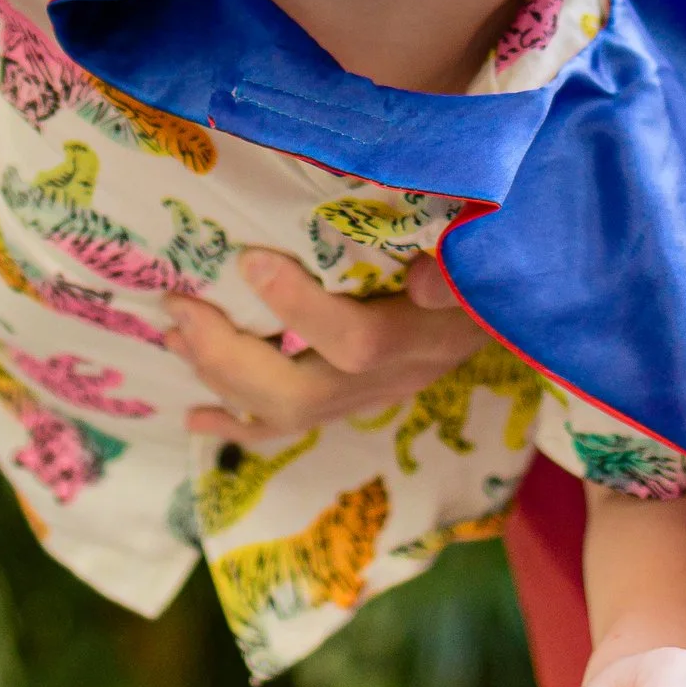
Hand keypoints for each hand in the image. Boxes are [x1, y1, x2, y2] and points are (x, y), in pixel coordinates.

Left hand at [164, 249, 484, 437]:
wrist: (513, 309)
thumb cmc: (488, 265)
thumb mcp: (485, 259)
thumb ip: (456, 271)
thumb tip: (424, 283)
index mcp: (425, 338)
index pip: (357, 342)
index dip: (299, 309)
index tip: (249, 259)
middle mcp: (391, 380)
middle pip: (301, 393)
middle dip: (228, 354)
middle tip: (179, 307)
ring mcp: (366, 399)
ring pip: (285, 413)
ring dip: (220, 378)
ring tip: (172, 336)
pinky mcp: (350, 403)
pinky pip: (287, 428)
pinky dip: (235, 422)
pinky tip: (194, 416)